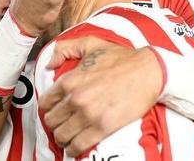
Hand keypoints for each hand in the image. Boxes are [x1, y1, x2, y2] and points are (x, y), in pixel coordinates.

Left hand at [39, 37, 162, 156]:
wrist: (147, 71)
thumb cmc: (121, 58)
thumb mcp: (90, 44)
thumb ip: (64, 49)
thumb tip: (49, 64)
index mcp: (70, 80)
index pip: (45, 102)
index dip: (48, 108)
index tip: (54, 111)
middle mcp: (75, 98)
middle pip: (51, 121)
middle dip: (54, 124)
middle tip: (61, 124)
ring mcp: (88, 114)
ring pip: (61, 136)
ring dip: (62, 138)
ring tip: (68, 137)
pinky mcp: (102, 128)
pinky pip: (78, 146)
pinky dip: (73, 149)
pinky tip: (75, 147)